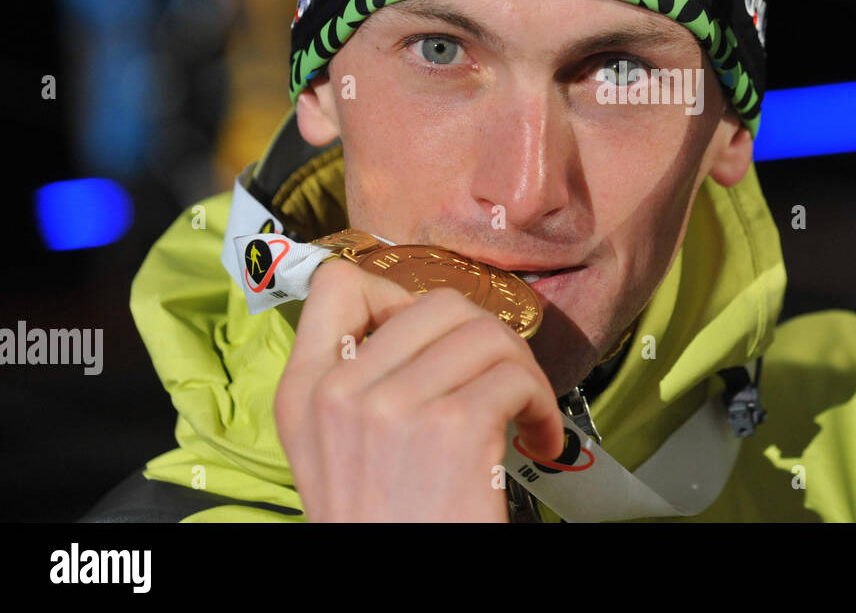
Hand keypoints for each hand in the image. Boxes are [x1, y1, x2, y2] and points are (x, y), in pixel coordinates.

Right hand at [273, 257, 564, 521]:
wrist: (398, 597)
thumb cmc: (386, 526)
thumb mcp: (339, 451)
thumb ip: (360, 386)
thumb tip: (423, 330)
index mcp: (303, 393)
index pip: (336, 284)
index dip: (398, 294)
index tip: (434, 334)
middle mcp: (339, 392)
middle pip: (435, 302)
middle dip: (486, 337)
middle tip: (499, 381)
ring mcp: (393, 407)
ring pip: (486, 333)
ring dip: (523, 372)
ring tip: (523, 416)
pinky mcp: (451, 428)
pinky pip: (516, 378)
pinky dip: (543, 408)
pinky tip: (536, 442)